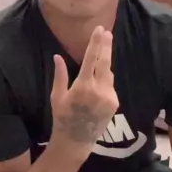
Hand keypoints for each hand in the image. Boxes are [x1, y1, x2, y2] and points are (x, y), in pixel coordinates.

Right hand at [51, 26, 118, 149]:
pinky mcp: (114, 103)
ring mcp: (109, 97)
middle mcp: (98, 90)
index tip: (100, 30)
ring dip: (103, 66)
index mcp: (82, 86)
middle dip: (106, 46)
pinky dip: (104, 81)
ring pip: (108, 74)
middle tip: (107, 33)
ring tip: (98, 61)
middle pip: (105, 62)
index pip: (91, 59)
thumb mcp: (56, 96)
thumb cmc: (62, 117)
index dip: (96, 43)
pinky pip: (110, 86)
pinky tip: (97, 85)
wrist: (76, 140)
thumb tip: (57, 57)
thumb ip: (60, 75)